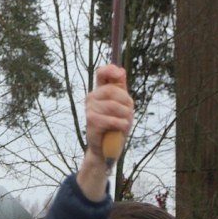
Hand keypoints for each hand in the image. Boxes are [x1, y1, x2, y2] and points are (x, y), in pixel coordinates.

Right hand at [80, 64, 132, 199]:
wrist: (107, 148)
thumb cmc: (117, 125)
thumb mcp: (123, 105)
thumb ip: (121, 88)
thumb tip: (120, 71)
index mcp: (101, 91)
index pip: (101, 73)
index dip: (110, 70)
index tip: (120, 75)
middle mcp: (92, 98)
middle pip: (111, 90)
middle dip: (125, 101)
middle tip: (128, 112)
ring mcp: (89, 109)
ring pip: (114, 106)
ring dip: (125, 116)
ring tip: (123, 123)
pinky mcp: (90, 122)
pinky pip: (111, 119)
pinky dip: (121, 125)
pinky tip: (120, 129)